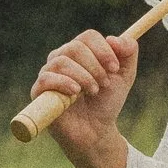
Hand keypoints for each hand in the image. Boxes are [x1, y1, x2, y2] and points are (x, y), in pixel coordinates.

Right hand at [29, 28, 139, 167]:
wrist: (96, 131)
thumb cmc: (106, 102)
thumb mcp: (125, 75)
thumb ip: (128, 52)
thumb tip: (114, 38)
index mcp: (80, 51)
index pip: (88, 37)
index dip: (103, 50)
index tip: (114, 68)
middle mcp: (61, 58)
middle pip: (75, 47)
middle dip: (95, 66)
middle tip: (104, 83)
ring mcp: (48, 74)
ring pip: (62, 61)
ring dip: (83, 77)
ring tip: (93, 91)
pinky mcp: (39, 91)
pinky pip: (47, 78)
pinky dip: (64, 83)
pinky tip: (76, 93)